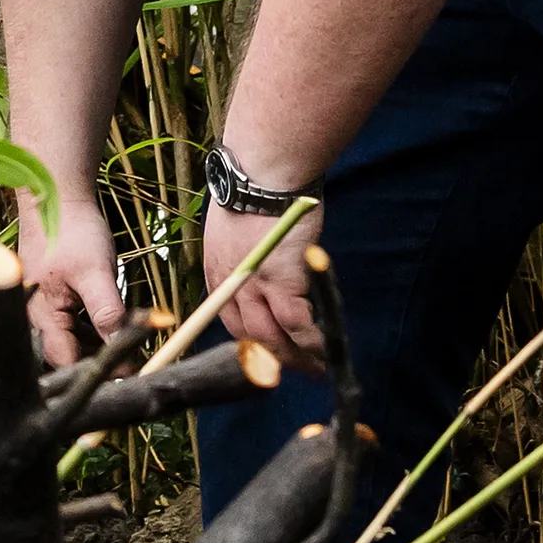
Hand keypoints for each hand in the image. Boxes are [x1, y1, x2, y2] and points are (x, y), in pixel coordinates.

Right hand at [18, 189, 122, 368]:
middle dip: (97, 360)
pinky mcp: (46, 299)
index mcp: (39, 314)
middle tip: (131, 360)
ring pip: (67, 341)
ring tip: (124, 342)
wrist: (56, 196)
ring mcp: (38, 308)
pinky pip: (66, 326)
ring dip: (94, 345)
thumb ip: (107, 312)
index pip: (66, 362)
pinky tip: (106, 324)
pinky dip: (87, 329)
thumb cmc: (73, 230)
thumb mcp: (96, 272)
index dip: (97, 373)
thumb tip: (123, 350)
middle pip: (65, 355)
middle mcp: (32, 317)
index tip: (129, 376)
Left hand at [200, 199, 325, 362]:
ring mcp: (254, 286)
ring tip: (315, 369)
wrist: (265, 171)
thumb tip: (261, 262)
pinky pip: (297, 325)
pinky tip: (324, 350)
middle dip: (269, 360)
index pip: (227, 317)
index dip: (248, 339)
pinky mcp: (283, 282)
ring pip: (271, 339)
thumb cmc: (255, 185)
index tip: (263, 352)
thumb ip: (243, 251)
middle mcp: (229, 285)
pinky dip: (312, 342)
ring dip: (294, 359)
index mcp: (217, 270)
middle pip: (247, 336)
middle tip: (291, 371)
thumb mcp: (234, 223)